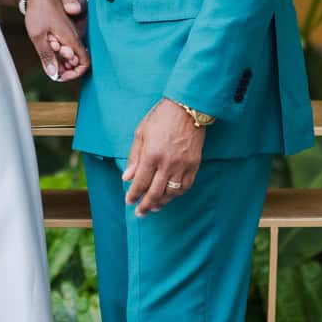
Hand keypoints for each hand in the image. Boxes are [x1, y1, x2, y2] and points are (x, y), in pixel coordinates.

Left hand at [24, 0, 89, 81]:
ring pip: (68, 54)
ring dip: (58, 59)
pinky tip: (47, 46)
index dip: (75, 73)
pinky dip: (56, 51)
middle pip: (75, 61)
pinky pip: (64, 46)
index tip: (60, 75)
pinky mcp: (62, 32)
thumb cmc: (39, 13)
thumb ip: (47, 56)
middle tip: (49, 63)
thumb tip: (53, 74)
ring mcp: (68, 34)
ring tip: (46, 50)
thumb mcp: (39, 36)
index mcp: (71, 39)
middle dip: (64, 67)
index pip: (84, 63)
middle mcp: (73, 38)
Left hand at [123, 98, 205, 215]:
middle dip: (145, 205)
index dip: (133, 195)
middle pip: (155, 192)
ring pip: (171, 193)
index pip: (140, 183)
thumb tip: (127, 177)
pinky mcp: (194, 164)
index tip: (129, 201)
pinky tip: (171, 196)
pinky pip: (186, 186)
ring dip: (161, 203)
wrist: (188, 108)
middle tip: (140, 213)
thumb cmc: (161, 117)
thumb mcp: (141, 133)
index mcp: (151, 155)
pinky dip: (177, 194)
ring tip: (154, 207)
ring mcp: (182, 165)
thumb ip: (134, 157)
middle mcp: (167, 163)